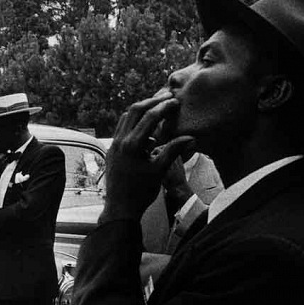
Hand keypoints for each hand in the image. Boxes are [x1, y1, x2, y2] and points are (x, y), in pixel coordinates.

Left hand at [100, 92, 193, 223]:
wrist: (120, 208)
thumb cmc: (141, 192)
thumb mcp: (159, 171)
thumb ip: (173, 151)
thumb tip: (191, 137)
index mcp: (132, 145)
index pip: (149, 117)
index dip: (164, 107)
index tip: (176, 101)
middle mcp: (120, 141)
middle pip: (135, 110)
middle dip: (151, 101)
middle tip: (167, 96)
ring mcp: (114, 144)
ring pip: (126, 117)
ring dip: (141, 109)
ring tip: (157, 106)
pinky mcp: (112, 148)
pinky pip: (122, 127)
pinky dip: (134, 120)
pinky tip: (146, 125)